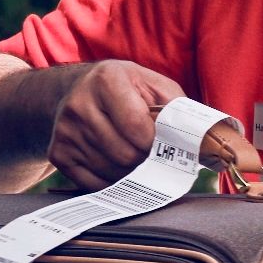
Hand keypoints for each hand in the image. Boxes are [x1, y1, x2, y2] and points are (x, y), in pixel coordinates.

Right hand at [49, 61, 186, 189]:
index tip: (165, 145)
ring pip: (111, 171)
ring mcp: (64, 131)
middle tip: (153, 155)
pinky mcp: (57, 153)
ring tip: (137, 158)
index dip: (157, 143)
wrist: (79, 91)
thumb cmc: (129, 91)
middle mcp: (79, 104)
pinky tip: (118, 166)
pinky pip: (93, 183)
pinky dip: (113, 182)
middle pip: (125, 154)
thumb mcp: (156, 87)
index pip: (137, 127)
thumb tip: (205, 144)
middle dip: (146, 160)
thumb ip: (179, 110)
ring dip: (132, 173)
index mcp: (107, 79)